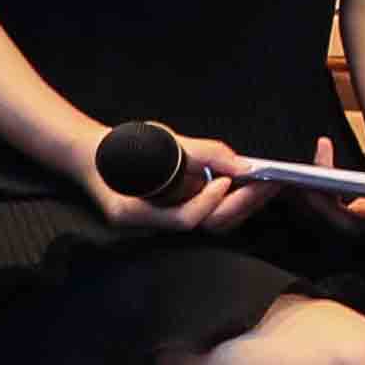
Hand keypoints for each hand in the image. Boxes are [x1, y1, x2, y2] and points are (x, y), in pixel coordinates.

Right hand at [82, 128, 260, 234]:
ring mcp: (165, 220)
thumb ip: (202, 152)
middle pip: (205, 224)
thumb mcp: (158, 140)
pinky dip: (232, 200)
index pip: (183, 219)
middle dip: (241, 203)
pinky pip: (210, 213)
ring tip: (267, 180)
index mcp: (134, 211)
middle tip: (270, 181)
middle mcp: (151, 224)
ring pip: (212, 222)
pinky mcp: (177, 212)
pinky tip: (248, 182)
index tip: (227, 179)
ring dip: (243, 203)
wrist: (94, 153)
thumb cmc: (120, 145)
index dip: (208, 202)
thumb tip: (241, 163)